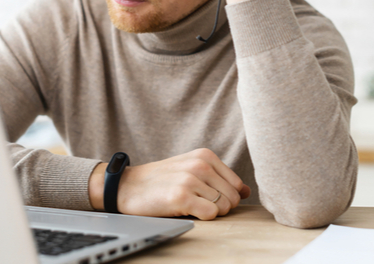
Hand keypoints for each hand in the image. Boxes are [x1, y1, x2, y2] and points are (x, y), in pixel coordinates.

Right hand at [89, 148, 250, 219]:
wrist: (127, 186)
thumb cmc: (161, 180)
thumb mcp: (191, 169)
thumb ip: (219, 178)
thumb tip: (246, 191)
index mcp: (205, 155)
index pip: (236, 185)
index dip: (224, 197)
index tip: (205, 196)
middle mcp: (200, 164)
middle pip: (233, 198)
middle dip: (219, 206)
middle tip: (195, 202)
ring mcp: (191, 179)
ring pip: (223, 207)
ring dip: (208, 212)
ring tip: (188, 204)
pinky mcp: (182, 197)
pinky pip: (211, 214)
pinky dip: (201, 217)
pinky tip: (184, 209)